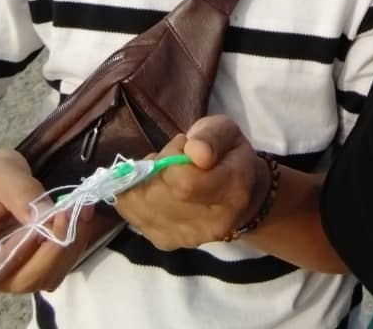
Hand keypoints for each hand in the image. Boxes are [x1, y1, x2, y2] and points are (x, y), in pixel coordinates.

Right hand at [0, 149, 95, 297]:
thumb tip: (50, 216)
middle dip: (53, 250)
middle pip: (22, 281)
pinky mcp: (31, 259)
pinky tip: (80, 214)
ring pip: (44, 276)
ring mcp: (12, 269)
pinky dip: (73, 242)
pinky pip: (55, 263)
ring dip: (69, 246)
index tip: (34, 227)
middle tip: (71, 213)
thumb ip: (21, 194)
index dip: (13, 257)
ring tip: (81, 210)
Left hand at [115, 116, 267, 250]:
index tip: (184, 147)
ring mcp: (185, 238)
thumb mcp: (228, 132)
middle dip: (155, 167)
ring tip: (163, 173)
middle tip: (172, 158)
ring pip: (139, 204)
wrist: (240, 200)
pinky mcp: (165, 242)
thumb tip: (193, 151)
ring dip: (143, 181)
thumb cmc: (230, 157)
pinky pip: (132, 214)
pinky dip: (136, 195)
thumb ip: (211, 137)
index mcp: (232, 190)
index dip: (173, 158)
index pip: (184, 183)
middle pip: (157, 194)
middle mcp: (209, 223)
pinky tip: (155, 188)